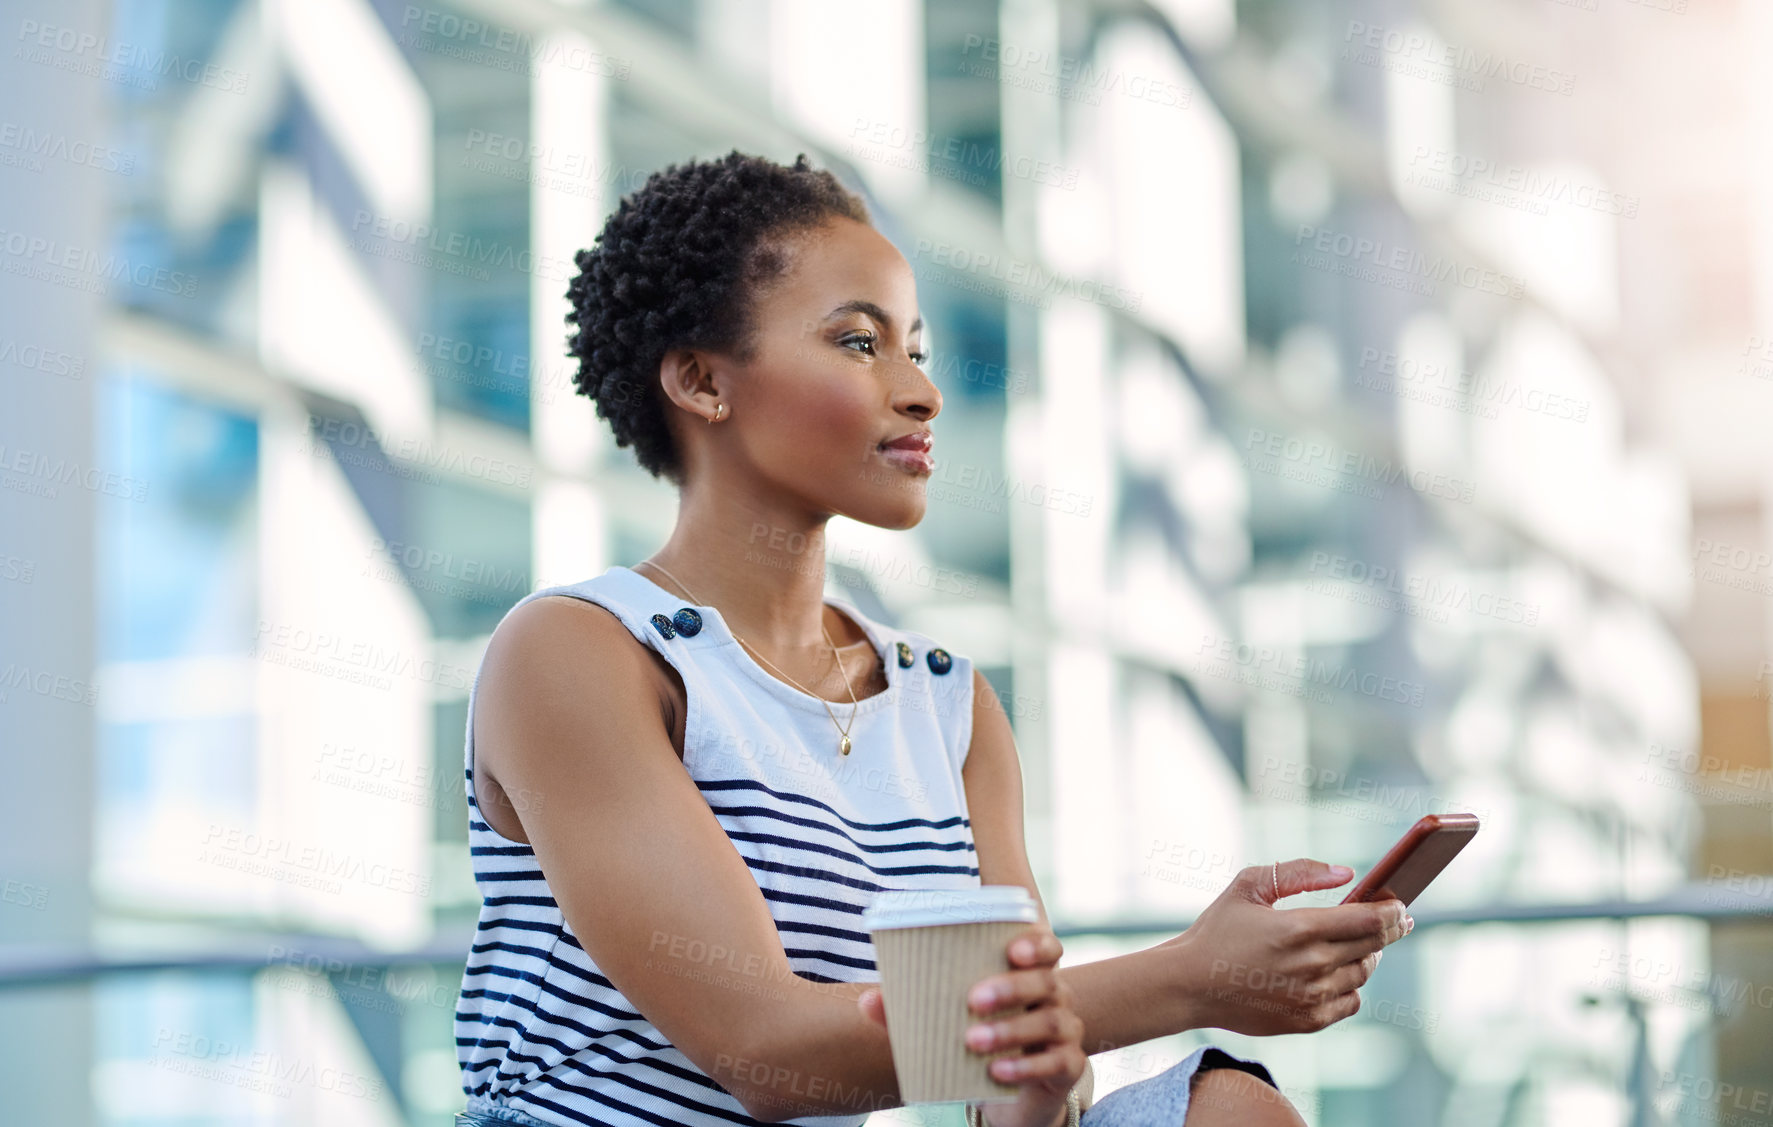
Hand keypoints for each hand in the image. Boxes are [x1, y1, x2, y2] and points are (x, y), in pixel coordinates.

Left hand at [859, 925, 1084, 1126]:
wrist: (1012, 1097)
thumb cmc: (980, 1042)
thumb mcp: (950, 1023)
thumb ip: (912, 1009)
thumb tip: (867, 1001)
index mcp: (1030, 974)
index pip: (1047, 947)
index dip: (1036, 942)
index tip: (1012, 948)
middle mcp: (1056, 997)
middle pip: (1047, 981)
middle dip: (1011, 986)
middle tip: (972, 999)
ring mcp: (1067, 1032)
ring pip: (1049, 1022)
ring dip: (1010, 1030)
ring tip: (972, 1040)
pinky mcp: (1068, 1067)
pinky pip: (1056, 1063)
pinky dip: (1025, 1067)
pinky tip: (996, 1071)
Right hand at [1162, 858, 1411, 1035]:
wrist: (1189, 984)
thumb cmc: (1218, 930)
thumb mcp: (1249, 886)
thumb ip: (1299, 872)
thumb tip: (1347, 873)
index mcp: (1298, 928)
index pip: (1367, 919)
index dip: (1391, 911)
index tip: (1399, 904)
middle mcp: (1311, 965)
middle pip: (1373, 946)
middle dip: (1389, 929)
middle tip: (1395, 919)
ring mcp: (1312, 997)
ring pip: (1363, 973)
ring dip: (1367, 955)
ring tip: (1358, 943)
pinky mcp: (1308, 1021)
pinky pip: (1351, 1001)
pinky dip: (1351, 985)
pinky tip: (1338, 971)